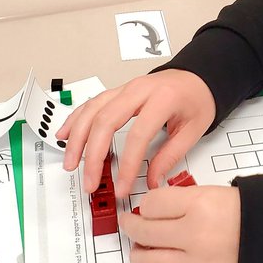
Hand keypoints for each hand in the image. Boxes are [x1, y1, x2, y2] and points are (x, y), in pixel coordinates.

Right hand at [57, 70, 215, 193]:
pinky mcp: (118, 91)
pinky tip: (64, 134)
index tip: (121, 187)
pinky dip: (75, 119)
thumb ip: (171, 156)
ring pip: (92, 110)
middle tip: (90, 181)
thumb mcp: (193, 130)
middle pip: (106, 121)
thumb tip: (152, 181)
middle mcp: (139, 90)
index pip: (137, 135)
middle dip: (93, 155)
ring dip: (77, 138)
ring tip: (71, 163)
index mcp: (162, 99)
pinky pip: (91, 103)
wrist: (198, 76)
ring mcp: (125, 88)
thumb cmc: (197, 99)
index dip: (126, 165)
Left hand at [120, 185, 240, 262]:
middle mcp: (195, 235)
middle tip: (130, 225)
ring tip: (139, 249)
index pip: (152, 204)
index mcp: (199, 205)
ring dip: (138, 256)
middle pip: (145, 233)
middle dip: (131, 227)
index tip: (145, 206)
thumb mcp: (213, 192)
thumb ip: (181, 201)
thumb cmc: (249, 210)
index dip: (144, 205)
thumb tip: (153, 211)